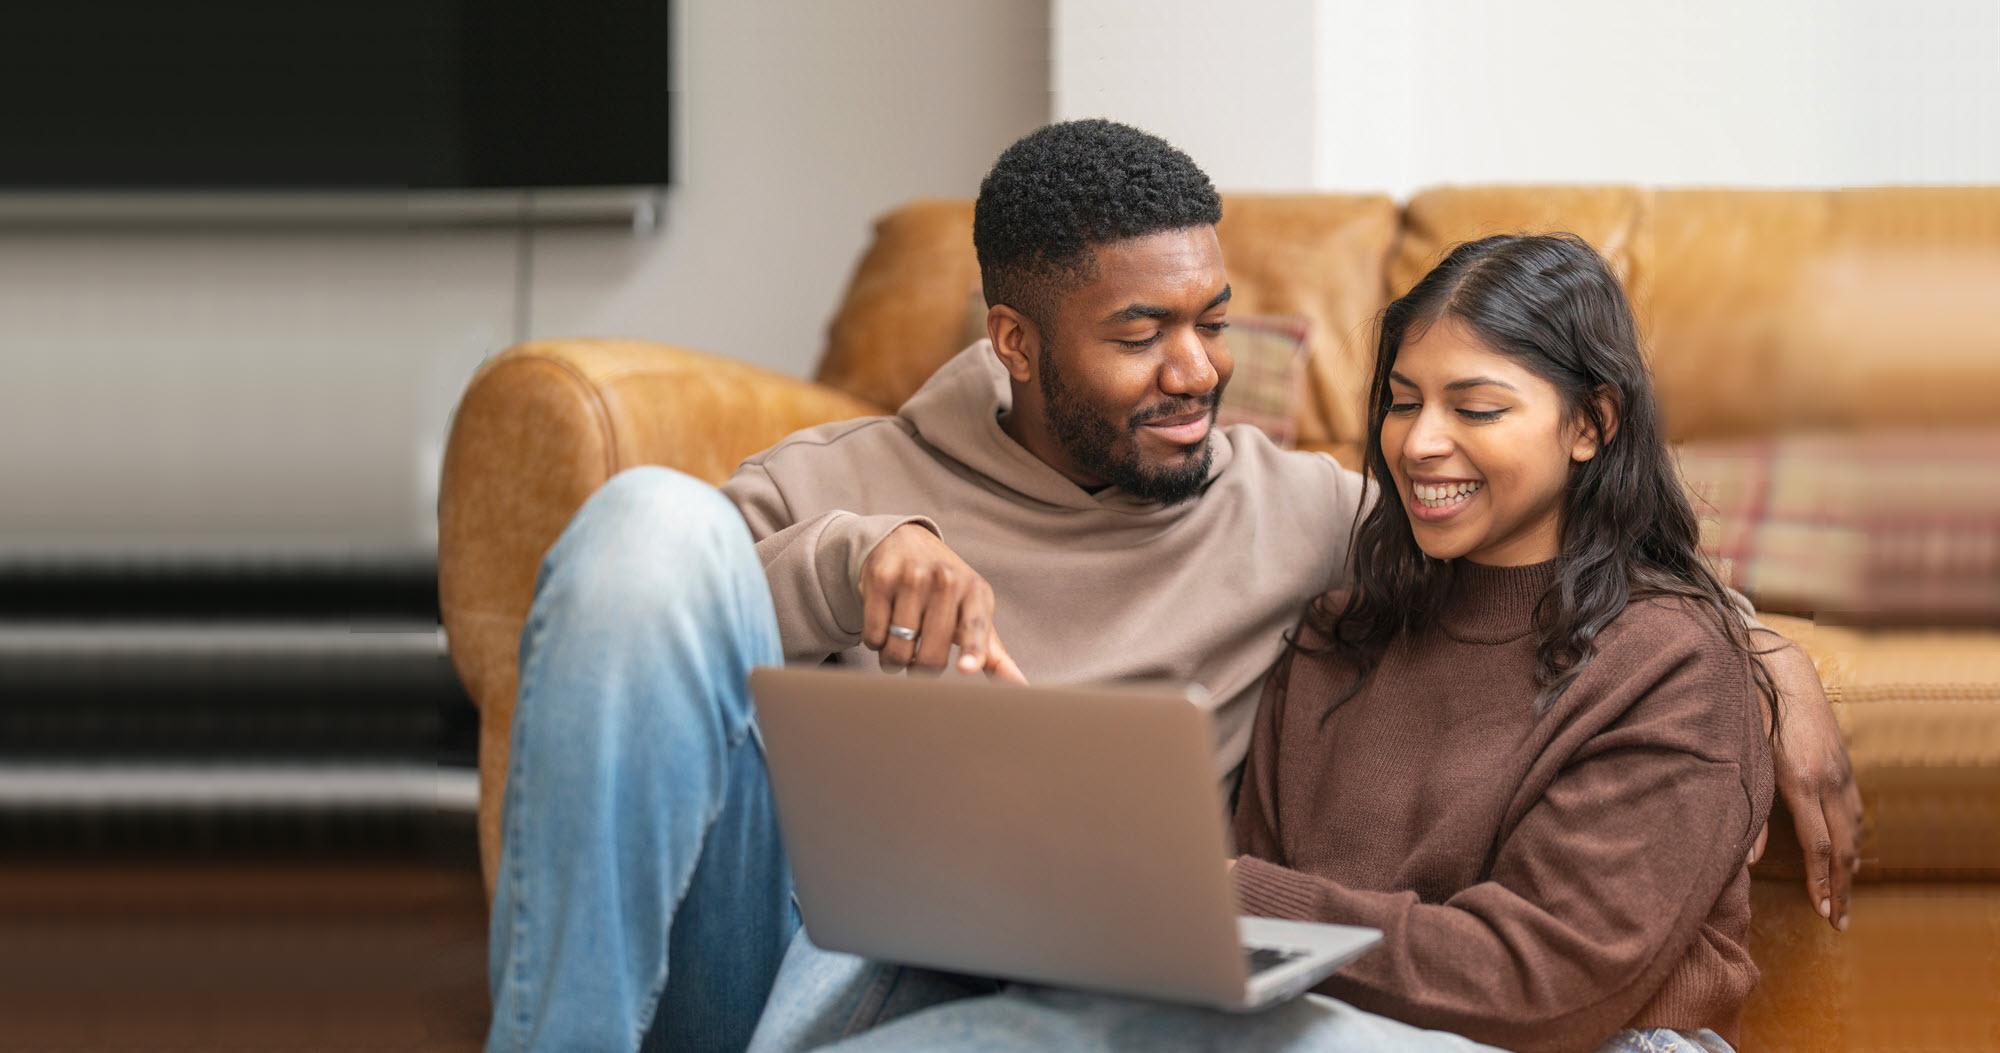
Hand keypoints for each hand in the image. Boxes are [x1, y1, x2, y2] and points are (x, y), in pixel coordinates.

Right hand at [859, 524, 1025, 682]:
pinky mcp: (881, 580)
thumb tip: (1020, 687)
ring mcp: (912, 578)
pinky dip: (876, 643)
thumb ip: (993, 653)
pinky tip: (884, 626)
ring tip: (900, 643)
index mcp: (976, 592)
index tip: (967, 668)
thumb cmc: (946, 587)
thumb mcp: (974, 611)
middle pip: (930, 656)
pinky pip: (873, 636)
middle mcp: (946, 581)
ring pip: (897, 650)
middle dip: (921, 669)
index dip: (973, 651)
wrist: (905, 540)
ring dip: (894, 660)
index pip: (976, 627)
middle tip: (919, 659)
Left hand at [1759, 637, 1862, 931]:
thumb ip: (1746, 810)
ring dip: (1852, 868)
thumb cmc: (1750, 710)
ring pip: (1855, 830)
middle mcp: (1829, 779)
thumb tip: (1747, 861)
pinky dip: (1855, 839)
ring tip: (1845, 898)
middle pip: (1844, 846)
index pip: (1819, 846)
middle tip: (1838, 920)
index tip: (1821, 911)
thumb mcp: (1741, 757)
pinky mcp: (1843, 763)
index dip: (1820, 882)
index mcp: (1801, 780)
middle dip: (1842, 886)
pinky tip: (1850, 855)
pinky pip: (1855, 810)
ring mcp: (1841, 771)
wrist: (1782, 668)